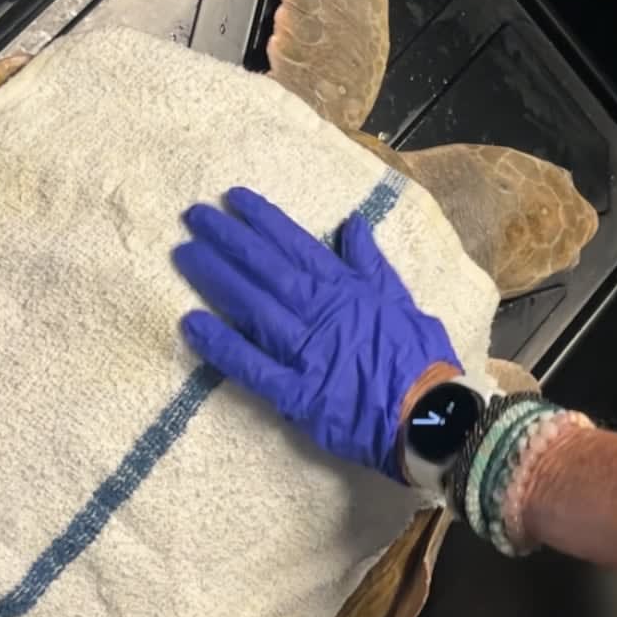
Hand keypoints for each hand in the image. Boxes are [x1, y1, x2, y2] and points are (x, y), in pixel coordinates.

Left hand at [174, 187, 460, 479]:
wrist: (432, 417)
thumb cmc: (420, 361)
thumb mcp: (402, 301)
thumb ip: (371, 264)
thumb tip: (351, 225)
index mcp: (346, 290)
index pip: (296, 246)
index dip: (263, 221)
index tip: (233, 199)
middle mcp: (321, 313)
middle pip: (266, 269)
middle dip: (228, 239)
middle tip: (194, 216)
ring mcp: (306, 352)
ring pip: (253, 307)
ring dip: (217, 278)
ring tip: (185, 254)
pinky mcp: (297, 393)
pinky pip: (252, 366)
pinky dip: (222, 345)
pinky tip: (192, 324)